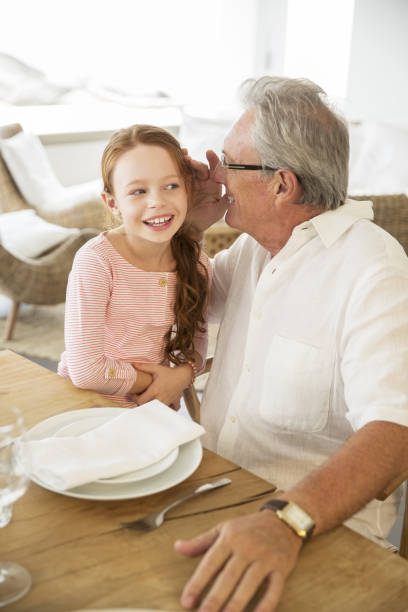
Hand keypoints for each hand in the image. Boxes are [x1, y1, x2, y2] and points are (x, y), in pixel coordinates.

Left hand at [133, 363, 192, 405]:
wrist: (183, 376)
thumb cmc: (169, 373)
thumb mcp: (156, 368)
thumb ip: (144, 367)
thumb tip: (133, 364)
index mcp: (155, 391)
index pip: (140, 401)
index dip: (135, 398)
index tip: (135, 393)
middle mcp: (160, 399)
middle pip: (145, 407)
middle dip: (141, 402)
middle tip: (140, 396)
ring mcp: (166, 403)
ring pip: (153, 410)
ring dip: (149, 406)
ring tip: (148, 399)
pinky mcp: (170, 404)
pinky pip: (164, 411)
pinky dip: (161, 410)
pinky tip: (159, 405)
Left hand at [175, 510, 302, 610]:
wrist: (283, 519)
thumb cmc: (248, 527)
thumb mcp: (223, 528)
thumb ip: (200, 542)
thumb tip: (177, 547)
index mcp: (230, 538)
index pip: (210, 563)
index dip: (197, 583)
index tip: (186, 601)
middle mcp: (247, 547)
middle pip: (228, 577)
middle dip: (215, 599)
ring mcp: (265, 558)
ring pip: (249, 584)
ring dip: (236, 604)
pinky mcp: (281, 568)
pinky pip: (274, 590)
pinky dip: (266, 606)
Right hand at [184, 150, 228, 233]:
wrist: (190, 227)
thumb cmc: (205, 220)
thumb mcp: (218, 211)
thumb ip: (226, 201)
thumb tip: (233, 192)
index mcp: (214, 185)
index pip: (215, 169)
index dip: (213, 160)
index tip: (209, 153)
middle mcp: (204, 181)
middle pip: (201, 167)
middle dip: (197, 163)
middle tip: (191, 161)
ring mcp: (192, 182)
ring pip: (191, 167)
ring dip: (187, 161)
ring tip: (184, 157)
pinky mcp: (182, 184)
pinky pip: (181, 173)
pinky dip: (179, 164)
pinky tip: (177, 159)